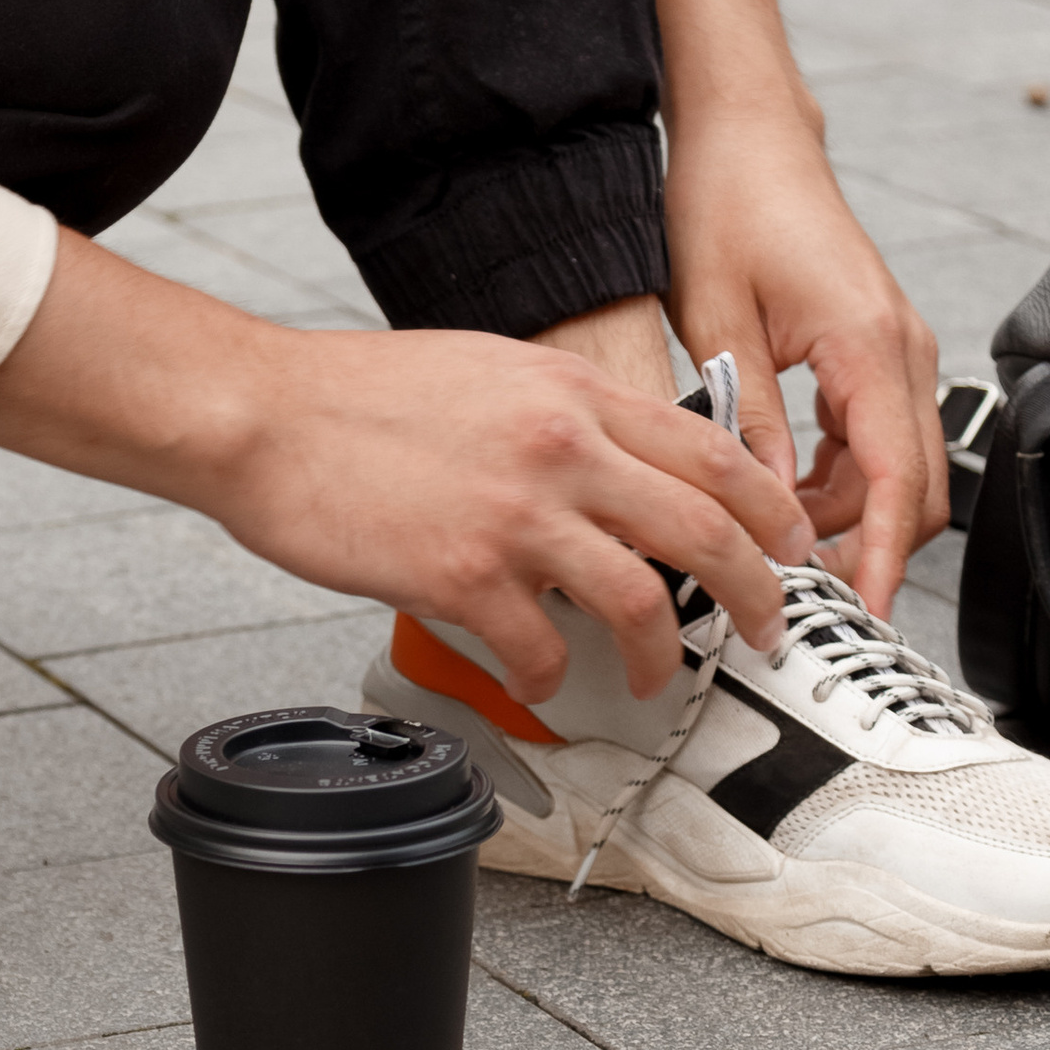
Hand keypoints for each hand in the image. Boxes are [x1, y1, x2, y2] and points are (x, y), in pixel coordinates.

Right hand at [0, 231, 813, 707]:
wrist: (260, 412)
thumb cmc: (356, 394)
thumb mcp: (489, 370)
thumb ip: (563, 414)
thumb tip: (617, 470)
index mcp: (571, 391)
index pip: (714, 452)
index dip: (771, 512)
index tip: (789, 552)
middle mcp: (560, 447)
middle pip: (707, 530)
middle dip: (757, 594)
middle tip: (769, 631)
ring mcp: (514, 515)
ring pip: (641, 601)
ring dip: (661, 655)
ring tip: (656, 679)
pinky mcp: (460, 575)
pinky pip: (539, 650)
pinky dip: (548, 677)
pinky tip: (536, 677)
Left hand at [649, 0, 946, 617]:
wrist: (747, 134)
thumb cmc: (728, 202)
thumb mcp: (716, 320)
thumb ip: (746, 418)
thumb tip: (758, 503)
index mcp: (870, 345)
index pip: (898, 484)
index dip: (882, 559)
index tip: (860, 614)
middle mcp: (902, 350)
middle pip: (915, 488)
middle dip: (866, 547)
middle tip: (795, 591)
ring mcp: (897, 349)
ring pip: (894, 469)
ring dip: (843, 511)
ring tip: (764, 535)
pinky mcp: (877, 348)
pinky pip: (875, 436)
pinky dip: (838, 474)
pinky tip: (775, 484)